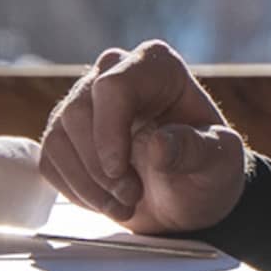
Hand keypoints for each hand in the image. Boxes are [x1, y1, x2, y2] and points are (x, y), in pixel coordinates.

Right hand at [40, 39, 247, 234]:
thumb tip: (160, 144)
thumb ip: (197, 150)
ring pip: (58, 138)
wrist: (187, 194)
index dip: (109, 133)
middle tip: (131, 196)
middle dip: (100, 167)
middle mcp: (113, 73)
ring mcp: (82, 102)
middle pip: (78, 113)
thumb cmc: (206, 170)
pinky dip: (76, 191)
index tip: (119, 173)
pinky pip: (49, 161)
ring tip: (125, 204)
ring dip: (88, 184)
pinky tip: (107, 200)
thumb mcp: (220, 163)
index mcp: (155, 66)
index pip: (113, 86)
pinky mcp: (63, 133)